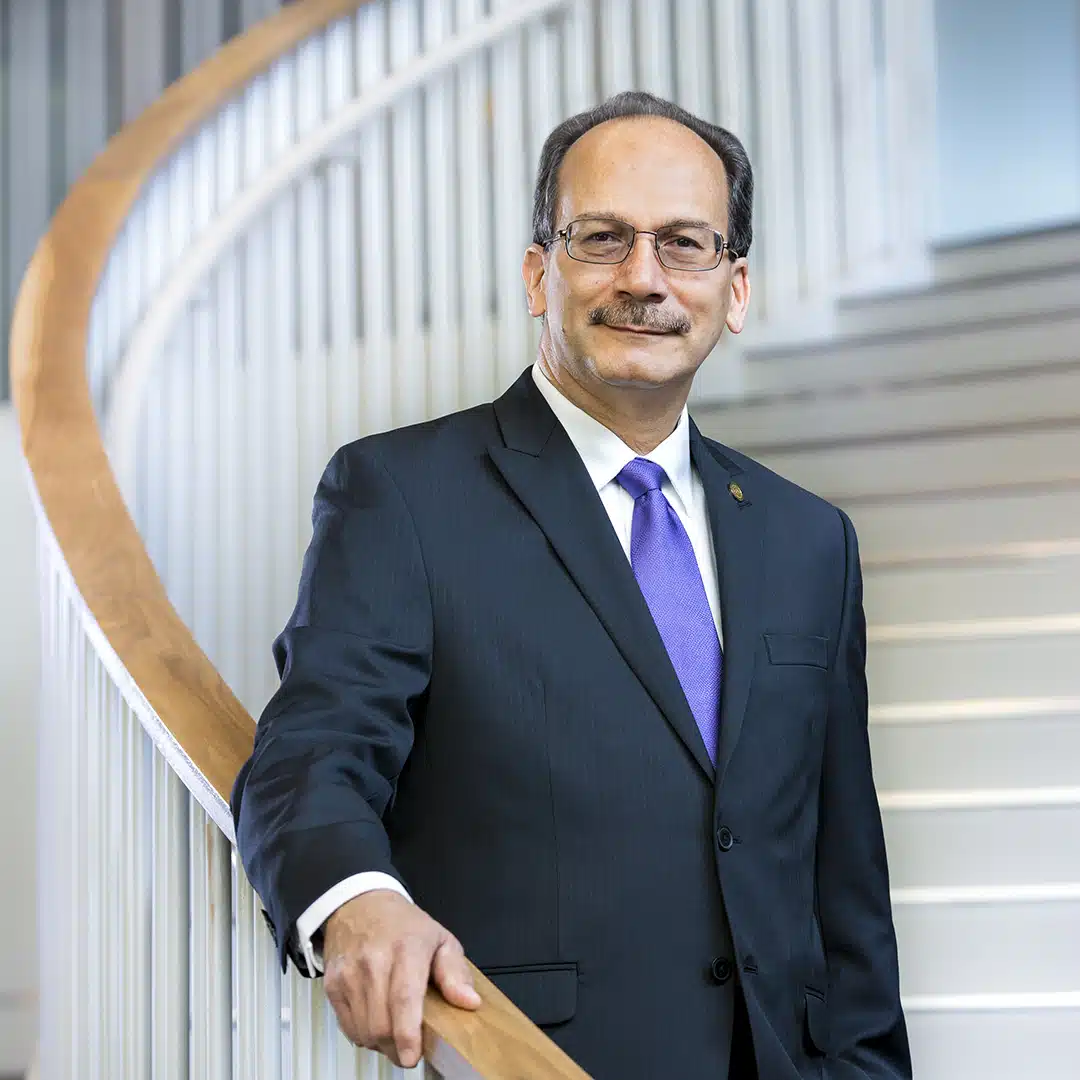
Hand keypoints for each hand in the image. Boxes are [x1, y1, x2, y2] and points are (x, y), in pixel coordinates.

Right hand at [322, 889, 481, 1066]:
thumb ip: (455, 972)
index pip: (404, 998)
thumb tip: (469, 1001)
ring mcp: (350, 973)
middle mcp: (374, 961)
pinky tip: (376, 1022)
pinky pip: (347, 1026)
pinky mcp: (332, 984)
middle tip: (410, 1050)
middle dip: (397, 1047)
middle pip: (381, 1023)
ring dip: (380, 1043)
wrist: (360, 905)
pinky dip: (363, 1034)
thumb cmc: (403, 925)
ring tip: (394, 1034)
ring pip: (363, 1030)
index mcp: (407, 948)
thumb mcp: (440, 939)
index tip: (413, 1055)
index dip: (408, 1033)